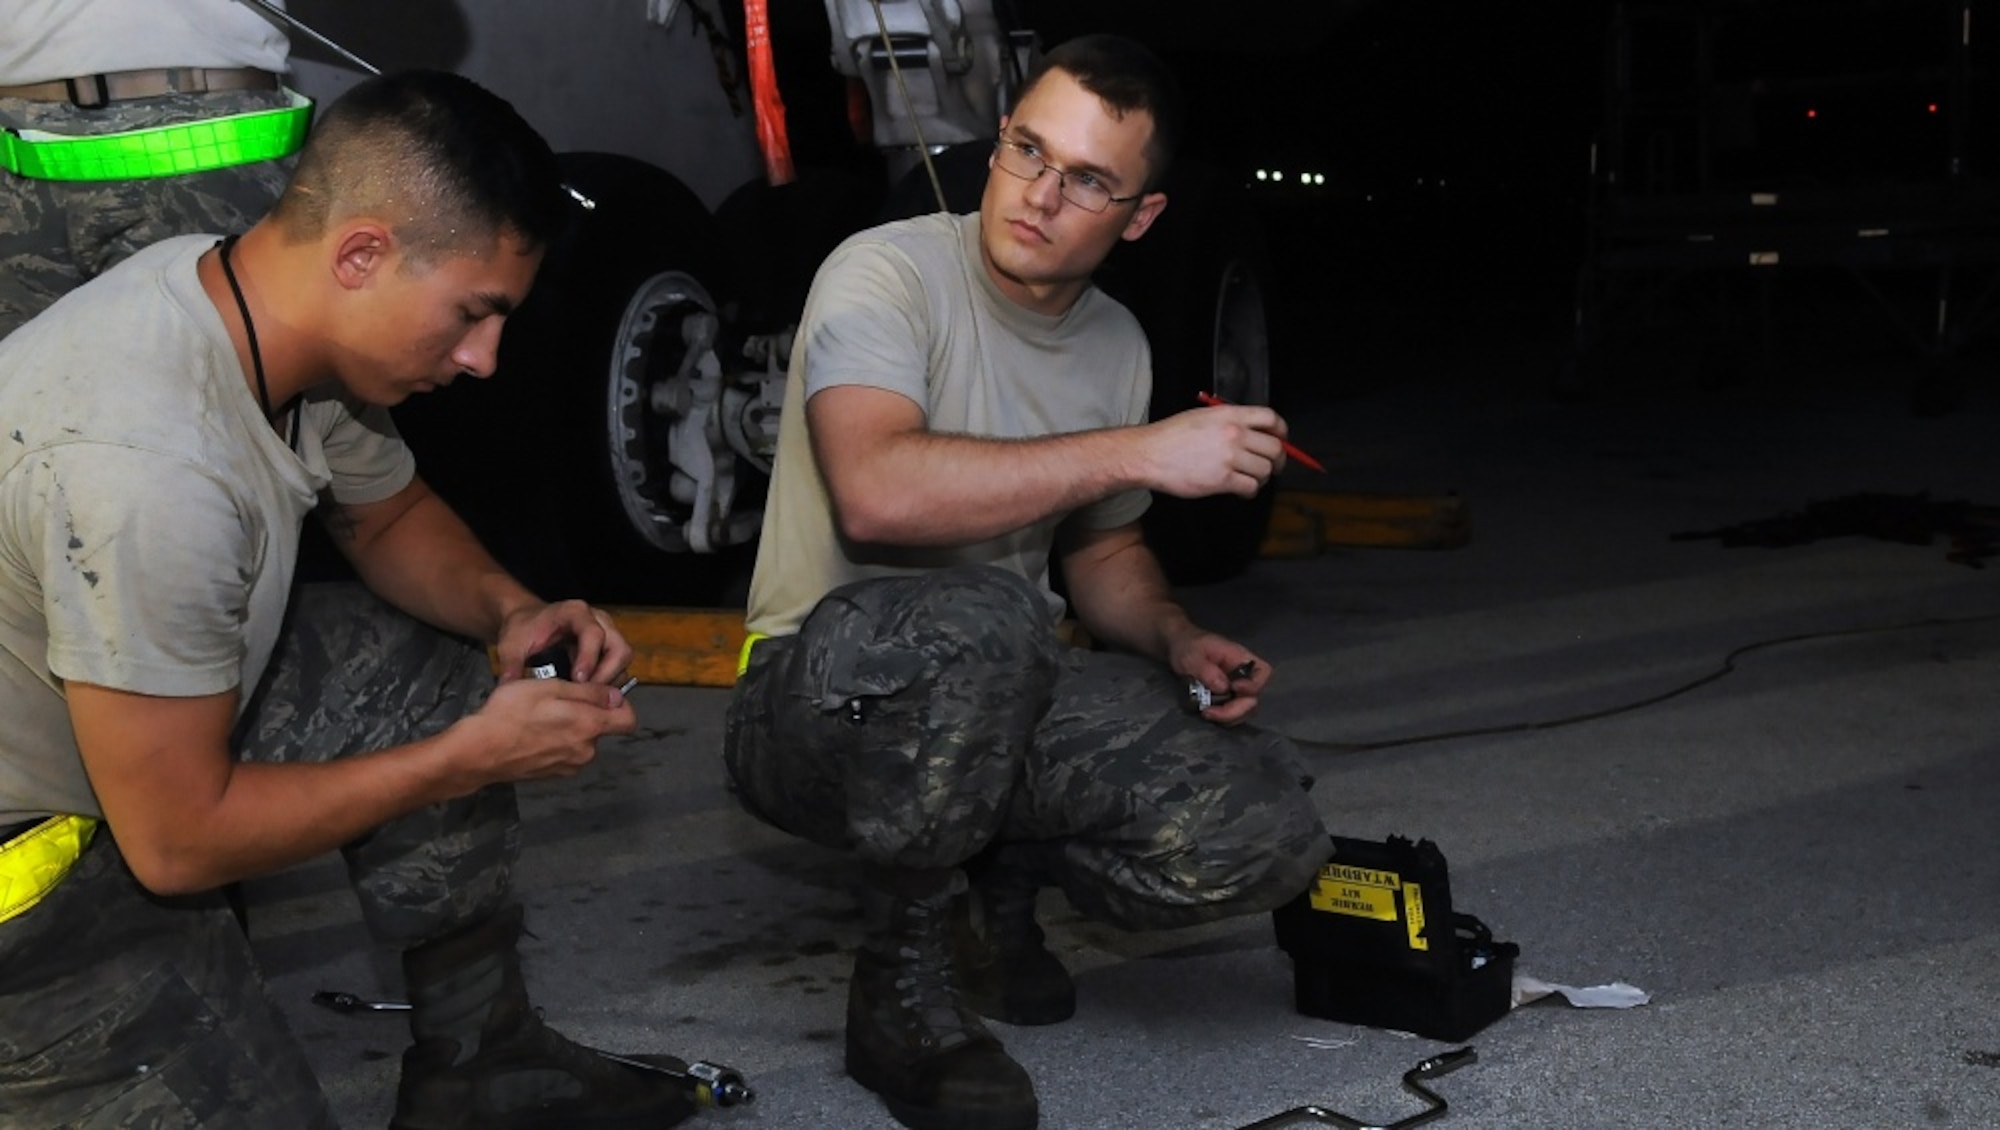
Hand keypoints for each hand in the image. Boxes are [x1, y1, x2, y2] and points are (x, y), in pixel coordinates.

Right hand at [457, 676, 637, 784]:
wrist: (479, 751)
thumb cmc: (511, 713)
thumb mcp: (550, 688)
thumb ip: (589, 693)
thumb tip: (617, 696)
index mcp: (589, 727)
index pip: (629, 720)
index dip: (620, 704)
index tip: (600, 694)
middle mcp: (586, 751)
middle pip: (601, 729)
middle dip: (588, 714)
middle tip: (558, 700)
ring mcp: (570, 766)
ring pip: (582, 741)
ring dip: (570, 728)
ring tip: (541, 716)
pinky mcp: (553, 774)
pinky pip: (566, 754)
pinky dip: (557, 743)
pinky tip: (534, 733)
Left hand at [494, 599, 633, 684]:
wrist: (527, 622)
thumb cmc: (522, 629)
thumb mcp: (511, 645)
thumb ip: (511, 666)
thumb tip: (510, 688)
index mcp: (575, 613)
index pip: (593, 634)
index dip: (589, 658)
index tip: (578, 680)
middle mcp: (597, 620)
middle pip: (619, 647)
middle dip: (606, 674)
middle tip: (586, 694)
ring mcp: (606, 633)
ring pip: (622, 659)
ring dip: (609, 680)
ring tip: (586, 696)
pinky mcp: (607, 648)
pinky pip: (618, 667)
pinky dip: (608, 682)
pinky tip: (588, 694)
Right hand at [1141, 404, 1289, 498]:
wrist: (1150, 454)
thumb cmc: (1171, 436)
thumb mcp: (1202, 417)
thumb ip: (1229, 421)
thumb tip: (1253, 433)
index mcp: (1230, 415)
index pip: (1271, 418)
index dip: (1282, 431)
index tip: (1282, 440)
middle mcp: (1234, 434)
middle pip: (1274, 448)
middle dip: (1278, 460)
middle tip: (1273, 467)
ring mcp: (1229, 457)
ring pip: (1264, 470)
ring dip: (1262, 478)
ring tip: (1250, 479)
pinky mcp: (1222, 479)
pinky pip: (1250, 487)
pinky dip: (1250, 491)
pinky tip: (1241, 491)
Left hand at [1171, 632, 1268, 726]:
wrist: (1180, 648)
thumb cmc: (1189, 646)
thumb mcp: (1192, 656)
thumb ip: (1206, 670)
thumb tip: (1223, 688)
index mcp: (1241, 659)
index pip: (1263, 672)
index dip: (1254, 684)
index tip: (1234, 688)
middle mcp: (1243, 675)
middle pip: (1253, 697)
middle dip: (1235, 710)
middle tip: (1211, 712)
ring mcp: (1236, 688)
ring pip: (1245, 709)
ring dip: (1228, 717)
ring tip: (1207, 713)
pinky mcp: (1227, 698)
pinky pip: (1233, 713)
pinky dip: (1223, 718)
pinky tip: (1207, 714)